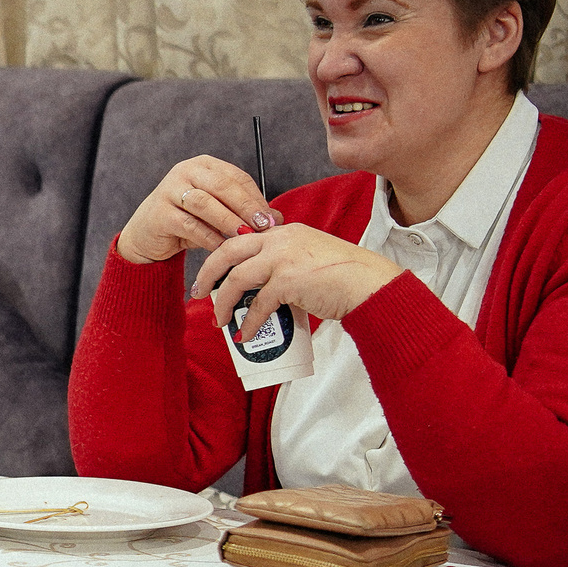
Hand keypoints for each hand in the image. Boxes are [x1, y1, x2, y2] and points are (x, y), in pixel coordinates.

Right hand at [116, 156, 276, 264]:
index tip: (271, 218)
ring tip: (245, 236)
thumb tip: (278, 219)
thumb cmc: (187, 222)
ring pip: (205, 203)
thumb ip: (244, 213)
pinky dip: (209, 237)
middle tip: (263, 225)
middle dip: (245, 206)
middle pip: (222, 185)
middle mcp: (185, 172)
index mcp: (204, 166)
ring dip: (228, 221)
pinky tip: (222, 247)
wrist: (147, 236)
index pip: (236, 177)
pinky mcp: (160, 213)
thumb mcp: (218, 214)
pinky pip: (190, 225)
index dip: (255, 198)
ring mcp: (169, 191)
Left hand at [194, 223, 403, 341]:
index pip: (241, 238)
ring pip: (236, 279)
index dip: (221, 256)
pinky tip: (245, 334)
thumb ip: (284, 265)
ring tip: (219, 321)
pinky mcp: (289, 281)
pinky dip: (249, 322)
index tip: (211, 273)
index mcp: (285, 232)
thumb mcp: (310, 258)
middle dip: (207, 273)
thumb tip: (262, 290)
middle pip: (227, 251)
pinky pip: (258, 305)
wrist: (370, 284)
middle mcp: (281, 239)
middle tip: (197, 292)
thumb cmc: (345, 276)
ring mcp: (284, 258)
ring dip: (223, 303)